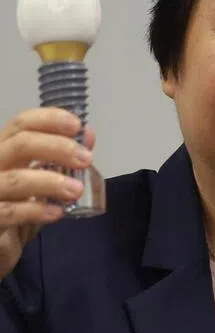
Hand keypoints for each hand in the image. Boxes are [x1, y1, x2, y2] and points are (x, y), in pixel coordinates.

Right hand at [0, 109, 94, 278]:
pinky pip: (8, 212)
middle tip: (86, 159)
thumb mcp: (44, 181)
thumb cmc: (19, 208)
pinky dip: (35, 210)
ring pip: (14, 179)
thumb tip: (88, 134)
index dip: (49, 119)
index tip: (77, 126)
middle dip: (57, 147)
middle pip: (20, 144)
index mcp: (5, 151)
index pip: (21, 123)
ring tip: (77, 189)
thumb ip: (64, 160)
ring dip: (50, 181)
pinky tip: (56, 213)